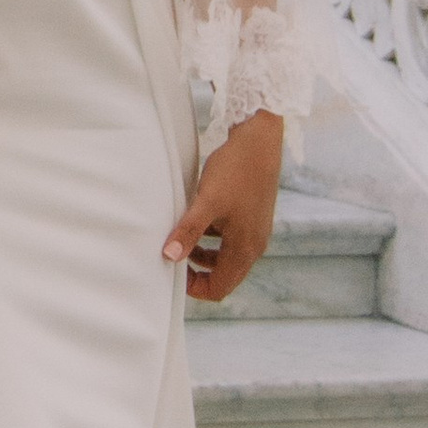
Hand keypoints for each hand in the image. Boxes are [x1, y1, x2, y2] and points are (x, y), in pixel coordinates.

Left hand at [164, 114, 283, 307]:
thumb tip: (168, 257)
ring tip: (183, 237)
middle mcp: (254, 245)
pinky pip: (231, 240)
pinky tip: (198, 219)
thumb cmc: (235, 170)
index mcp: (245, 249)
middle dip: (198, 274)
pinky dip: (213, 238)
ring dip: (204, 255)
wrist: (259, 139)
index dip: (193, 287)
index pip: (219, 289)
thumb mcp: (206, 202)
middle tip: (175, 256)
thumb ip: (188, 231)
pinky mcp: (253, 217)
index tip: (173, 270)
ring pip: (226, 258)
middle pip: (224, 277)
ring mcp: (256, 231)